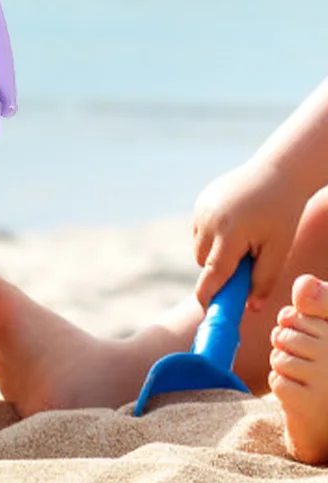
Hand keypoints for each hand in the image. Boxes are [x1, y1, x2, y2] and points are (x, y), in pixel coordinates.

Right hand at [192, 158, 310, 320]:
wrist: (279, 171)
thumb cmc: (283, 212)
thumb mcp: (279, 248)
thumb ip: (263, 279)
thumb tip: (250, 307)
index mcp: (230, 233)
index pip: (212, 273)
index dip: (208, 295)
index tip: (206, 311)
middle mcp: (209, 221)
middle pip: (203, 261)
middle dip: (218, 269)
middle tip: (245, 264)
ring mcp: (201, 210)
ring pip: (199, 247)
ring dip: (214, 252)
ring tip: (244, 240)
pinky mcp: (200, 202)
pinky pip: (200, 230)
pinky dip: (213, 235)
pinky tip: (236, 224)